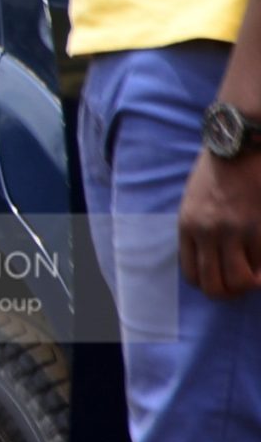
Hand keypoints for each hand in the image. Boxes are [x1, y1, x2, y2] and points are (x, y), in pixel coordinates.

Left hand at [181, 148, 260, 299]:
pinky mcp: (259, 228)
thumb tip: (209, 259)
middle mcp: (207, 233)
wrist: (237, 148)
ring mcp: (234, 231)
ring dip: (250, 284)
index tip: (220, 280)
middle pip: (215, 285)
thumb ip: (197, 229)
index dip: (208, 284)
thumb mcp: (193, 201)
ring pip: (240, 281)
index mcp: (187, 226)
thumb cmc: (216, 172)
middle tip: (241, 286)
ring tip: (255, 276)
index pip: (191, 274)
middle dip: (229, 293)